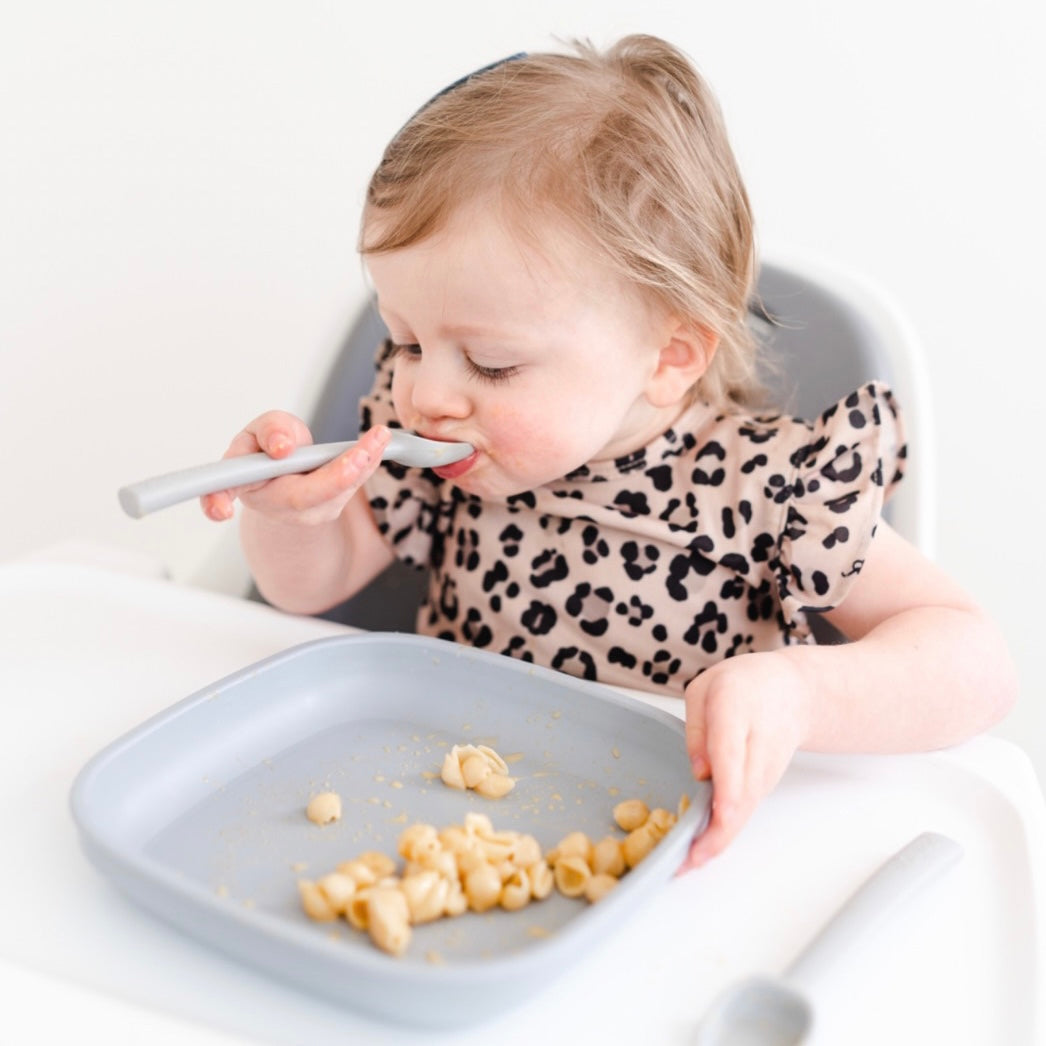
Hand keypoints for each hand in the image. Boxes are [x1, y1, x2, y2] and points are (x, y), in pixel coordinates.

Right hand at [200, 412, 391, 525]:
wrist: (283, 480)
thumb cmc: (264, 453)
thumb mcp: (258, 432)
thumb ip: (270, 430)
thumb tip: (282, 446)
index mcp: (247, 484)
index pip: (230, 491)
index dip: (219, 500)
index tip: (219, 510)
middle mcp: (276, 506)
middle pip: (305, 497)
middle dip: (337, 474)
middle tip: (364, 449)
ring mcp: (307, 513)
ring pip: (337, 492)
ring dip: (362, 464)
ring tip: (380, 436)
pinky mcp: (331, 508)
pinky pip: (351, 486)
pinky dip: (367, 463)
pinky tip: (380, 443)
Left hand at [679, 650, 808, 870]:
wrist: (795, 692)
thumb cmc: (744, 686)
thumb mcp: (706, 689)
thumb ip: (697, 728)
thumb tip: (698, 772)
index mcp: (735, 707)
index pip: (732, 749)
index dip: (728, 785)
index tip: (720, 813)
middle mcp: (757, 743)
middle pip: (743, 791)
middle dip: (720, 830)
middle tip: (688, 860)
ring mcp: (767, 767)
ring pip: (747, 808)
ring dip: (720, 840)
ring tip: (686, 863)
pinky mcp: (766, 784)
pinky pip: (745, 810)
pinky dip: (726, 832)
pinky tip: (702, 848)